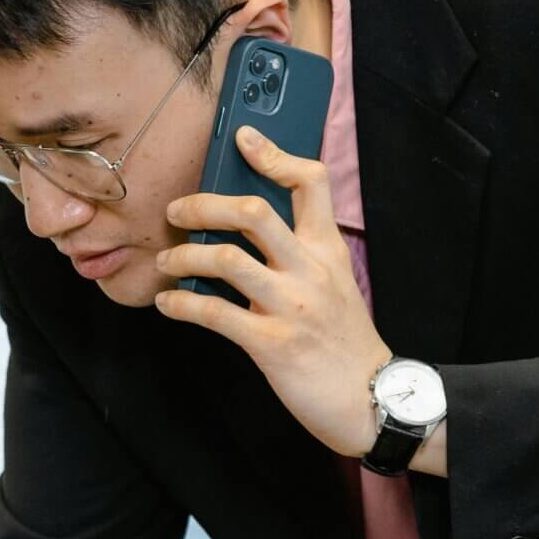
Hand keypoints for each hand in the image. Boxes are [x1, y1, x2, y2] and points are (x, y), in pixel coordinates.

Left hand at [155, 124, 392, 459]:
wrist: (370, 399)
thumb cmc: (345, 343)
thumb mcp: (335, 285)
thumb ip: (301, 255)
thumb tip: (249, 231)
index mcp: (327, 250)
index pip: (311, 182)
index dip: (274, 154)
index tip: (244, 139)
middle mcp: (310, 270)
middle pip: (255, 213)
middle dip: (205, 204)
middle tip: (178, 210)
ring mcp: (291, 306)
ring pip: (227, 259)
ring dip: (185, 255)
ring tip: (168, 259)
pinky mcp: (272, 344)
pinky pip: (215, 313)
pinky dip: (182, 304)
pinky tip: (168, 303)